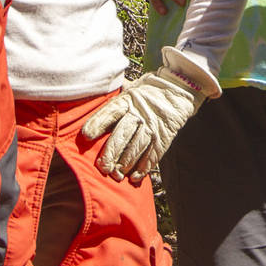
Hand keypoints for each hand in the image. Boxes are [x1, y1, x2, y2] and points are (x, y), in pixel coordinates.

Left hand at [81, 46, 219, 179]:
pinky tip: (135, 177)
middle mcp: (139, 113)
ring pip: (137, 146)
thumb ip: (114, 97)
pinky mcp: (164, 136)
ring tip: (116, 175)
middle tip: (103, 166)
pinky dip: (144, 166)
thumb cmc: (148, 90)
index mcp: (128, 100)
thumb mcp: (130, 88)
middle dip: (111, 152)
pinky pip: (154, 153)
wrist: (179, 89)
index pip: (111, 111)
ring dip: (126, 162)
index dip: (98, 123)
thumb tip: (94, 97)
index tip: (86, 135)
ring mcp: (153, 125)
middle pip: (123, 134)